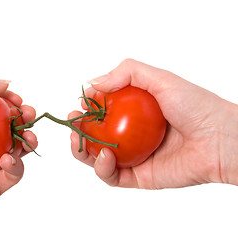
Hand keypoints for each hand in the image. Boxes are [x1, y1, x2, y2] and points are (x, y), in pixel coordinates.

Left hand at [0, 73, 36, 238]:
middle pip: (8, 128)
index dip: (7, 102)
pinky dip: (15, 164)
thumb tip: (5, 83)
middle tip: (30, 116)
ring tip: (29, 137)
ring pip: (17, 150)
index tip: (17, 100)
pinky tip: (6, 159)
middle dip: (23, 120)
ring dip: (27, 141)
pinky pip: (13, 172)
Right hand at [70, 59, 237, 188]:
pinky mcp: (138, 177)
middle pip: (96, 135)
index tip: (81, 102)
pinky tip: (103, 156)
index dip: (88, 108)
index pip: (103, 111)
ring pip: (98, 157)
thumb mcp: (161, 79)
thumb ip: (127, 73)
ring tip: (77, 140)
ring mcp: (133, 157)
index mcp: (135, 113)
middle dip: (79, 130)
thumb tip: (93, 82)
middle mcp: (131, 136)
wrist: (220, 140)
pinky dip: (102, 168)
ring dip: (82, 151)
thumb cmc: (196, 106)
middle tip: (72, 121)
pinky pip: (112, 176)